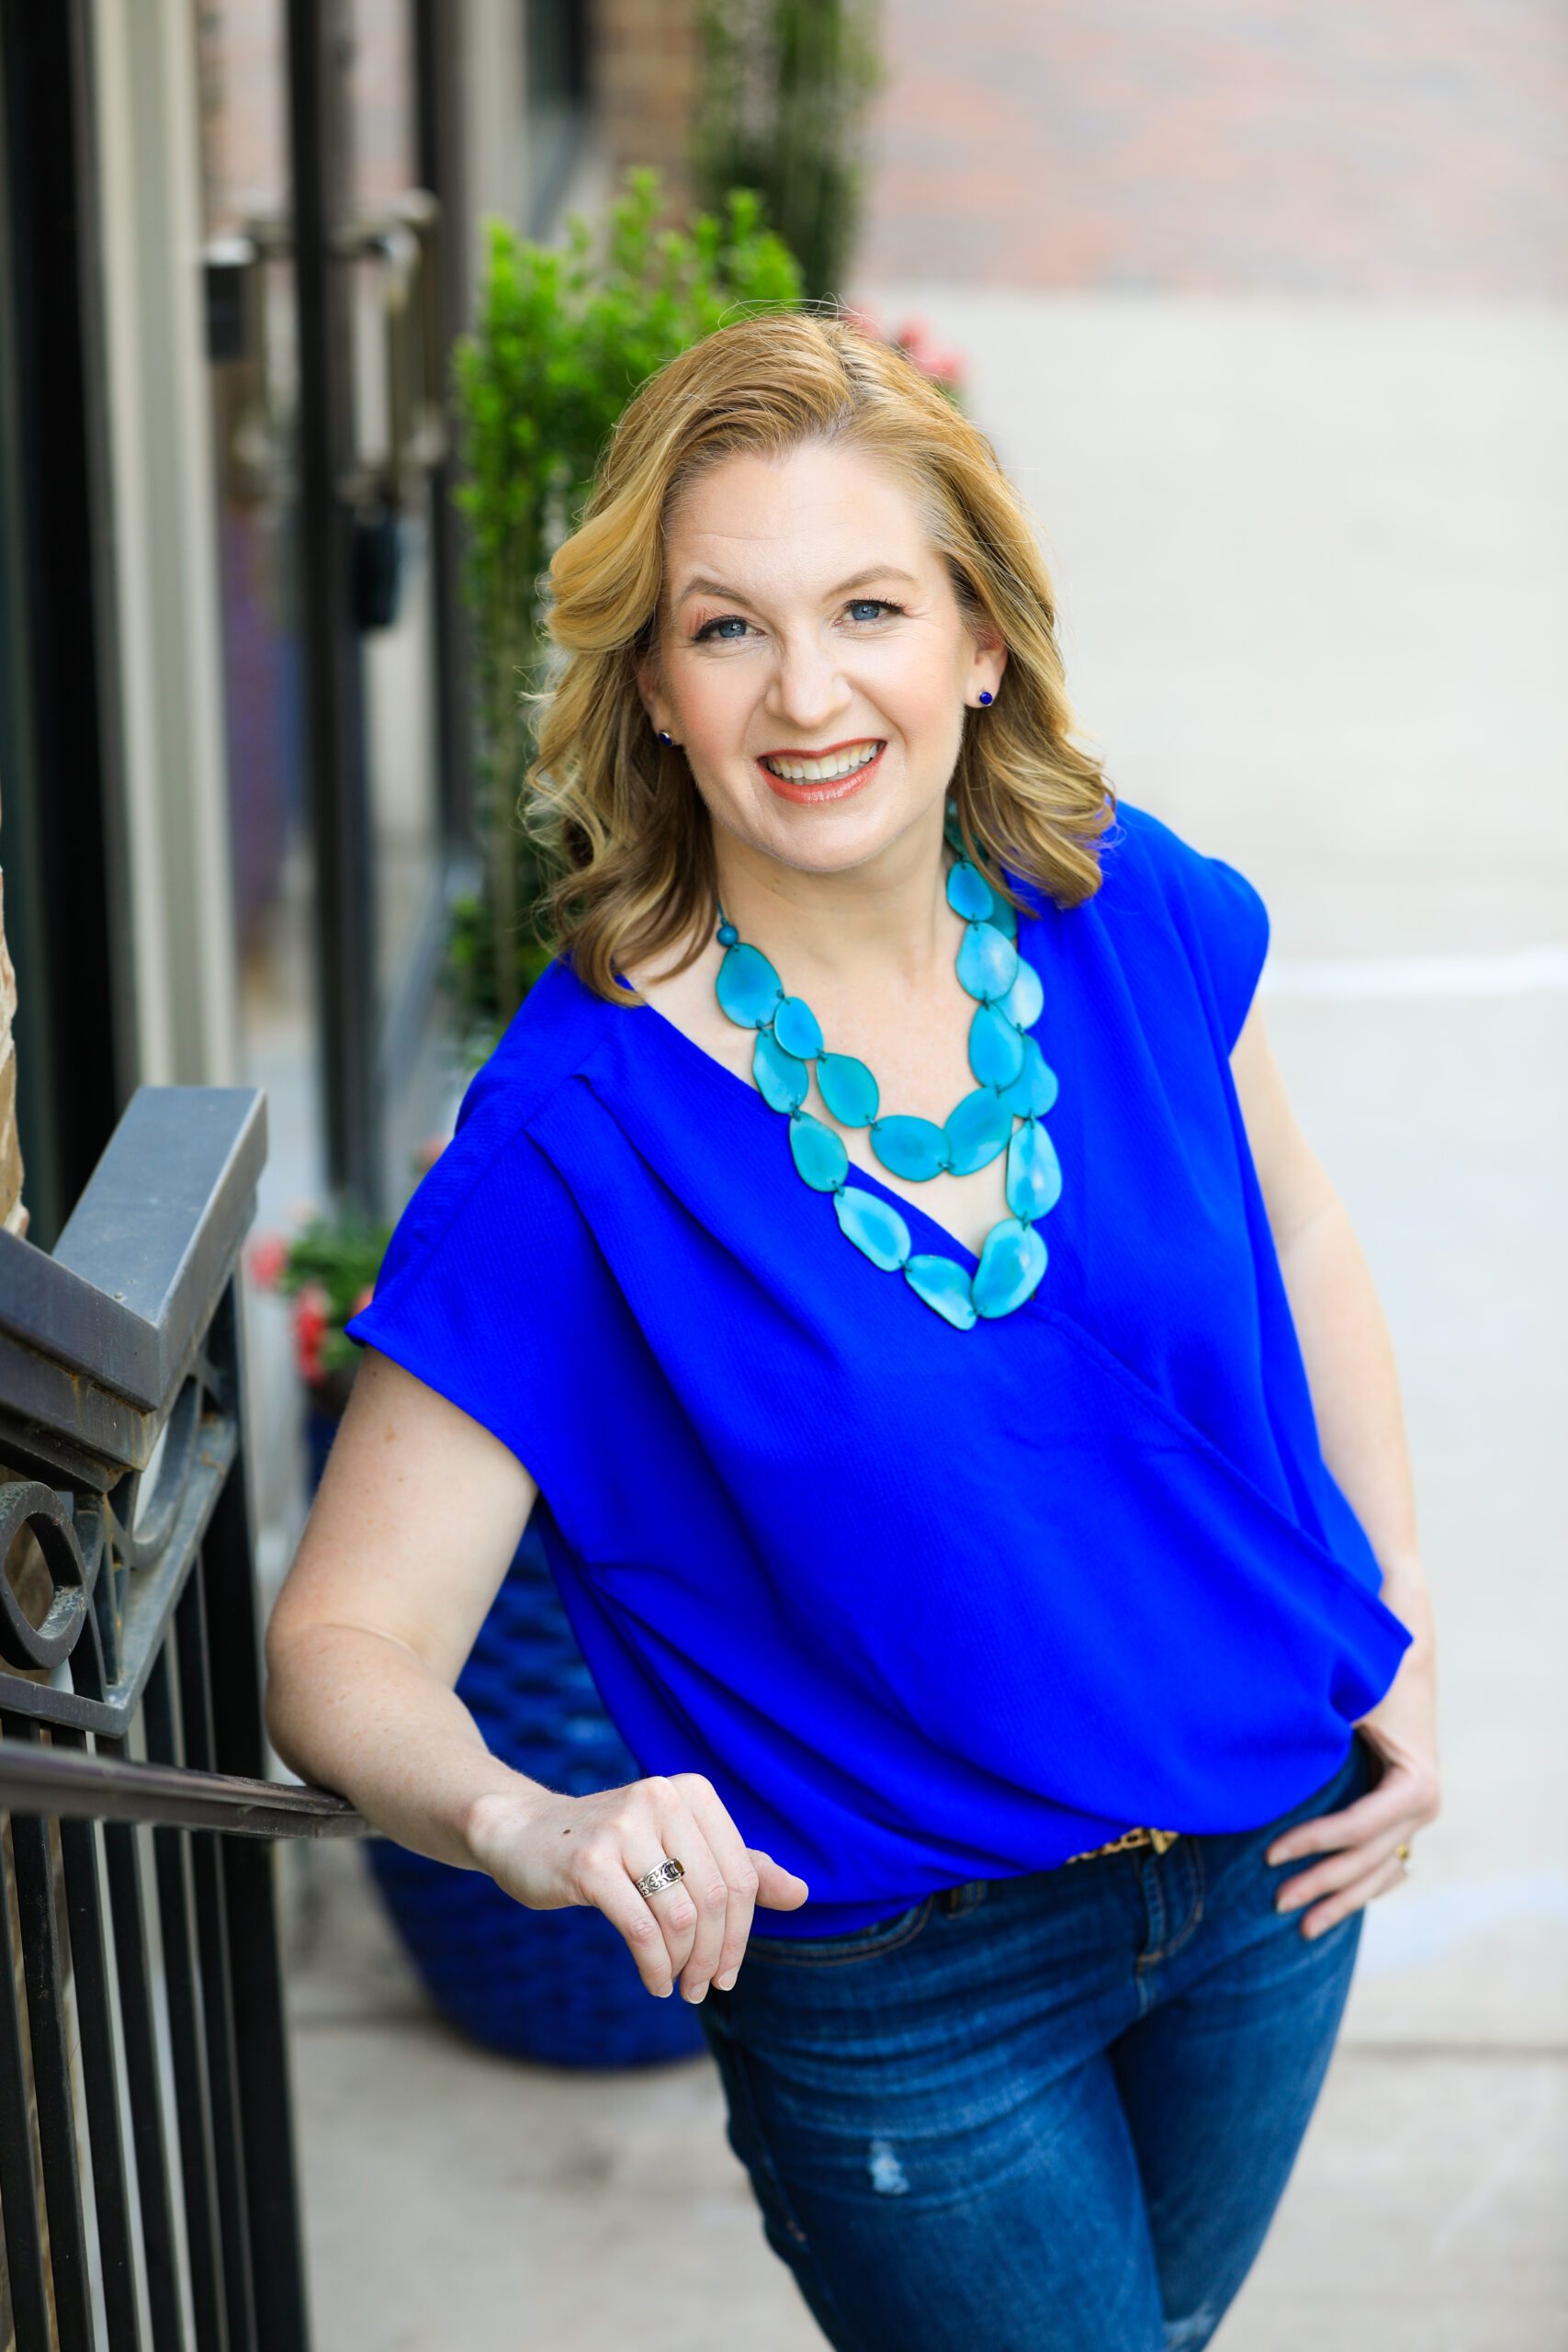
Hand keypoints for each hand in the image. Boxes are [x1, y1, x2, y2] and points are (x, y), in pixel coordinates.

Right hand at [466, 1771, 808, 2002]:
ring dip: (685, 1966)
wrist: (524, 1835)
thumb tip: (802, 1895)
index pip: (742, 1875)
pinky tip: (653, 1981)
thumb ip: (738, 1869)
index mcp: (693, 1792)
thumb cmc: (612, 1848)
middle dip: (716, 1956)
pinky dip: (655, 1966)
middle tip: (704, 1989)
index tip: (730, 1972)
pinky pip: (642, 1928)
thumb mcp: (677, 1850)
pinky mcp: (590, 1859)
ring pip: (682, 1916)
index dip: (743, 1934)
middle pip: (717, 1898)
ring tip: (677, 1985)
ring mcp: (624, 1825)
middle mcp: (663, 1797)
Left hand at [1266, 1637, 1438, 1938]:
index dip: (1313, 1844)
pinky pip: (1385, 1863)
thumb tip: (1263, 1753)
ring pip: (1379, 1872)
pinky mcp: (1404, 1814)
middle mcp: (1424, 1805)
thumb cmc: (1371, 1675)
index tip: (1268, 1854)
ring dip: (1342, 1899)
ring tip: (1303, 1927)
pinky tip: (1332, 1908)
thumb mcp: (1349, 1700)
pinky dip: (1359, 1886)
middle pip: (1367, 1860)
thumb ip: (1318, 1728)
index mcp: (1416, 1784)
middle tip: (1275, 1902)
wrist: (1404, 1655)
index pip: (1358, 1828)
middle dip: (1321, 1884)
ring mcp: (1417, 1814)